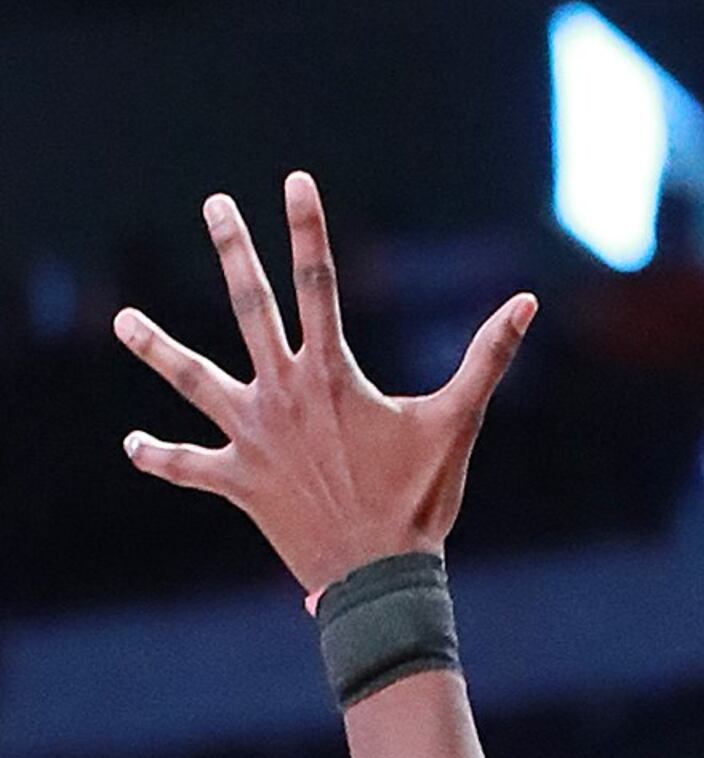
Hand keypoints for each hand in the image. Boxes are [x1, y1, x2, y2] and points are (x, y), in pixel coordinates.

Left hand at [114, 174, 533, 599]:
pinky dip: (161, 456)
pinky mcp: (239, 479)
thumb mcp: (458, 424)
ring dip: (156, 348)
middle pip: (250, 306)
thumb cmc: (421, 500)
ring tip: (122, 320)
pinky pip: (190, 466)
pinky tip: (134, 445)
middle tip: (215, 204)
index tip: (293, 181)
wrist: (379, 576)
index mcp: (331, 375)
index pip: (319, 285)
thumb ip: (487, 359)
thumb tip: (527, 304)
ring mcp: (253, 435)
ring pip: (193, 379)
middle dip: (234, 250)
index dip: (307, 229)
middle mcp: (282, 394)